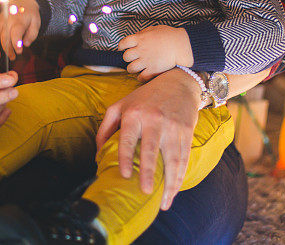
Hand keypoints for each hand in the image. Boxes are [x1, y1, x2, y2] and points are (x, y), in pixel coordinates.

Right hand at [0, 0, 40, 60]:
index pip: (16, 33)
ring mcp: (0, 21)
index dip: (16, 44)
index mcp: (19, 20)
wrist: (24, 2)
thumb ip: (32, 34)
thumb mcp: (36, 23)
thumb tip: (26, 44)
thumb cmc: (30, 14)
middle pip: (4, 37)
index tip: (19, 51)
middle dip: (8, 49)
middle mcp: (7, 20)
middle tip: (13, 57)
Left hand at [95, 68, 199, 209]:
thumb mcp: (121, 105)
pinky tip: (174, 191)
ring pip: (172, 158)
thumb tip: (98, 155)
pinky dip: (180, 176)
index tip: (124, 175)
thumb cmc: (145, 97)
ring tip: (164, 202)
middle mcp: (154, 120)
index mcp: (135, 114)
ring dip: (169, 182)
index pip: (128, 139)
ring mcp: (172, 126)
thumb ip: (106, 128)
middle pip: (151, 150)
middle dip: (148, 172)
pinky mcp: (186, 131)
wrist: (178, 82)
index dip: (125, 157)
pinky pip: (184, 157)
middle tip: (145, 192)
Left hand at [118, 25, 193, 80]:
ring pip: (130, 68)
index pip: (123, 43)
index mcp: (140, 39)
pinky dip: (140, 77)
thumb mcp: (154, 29)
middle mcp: (141, 50)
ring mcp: (146, 61)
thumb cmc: (170, 35)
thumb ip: (143, 33)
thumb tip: (136, 37)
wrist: (182, 45)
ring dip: (133, 68)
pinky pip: (141, 78)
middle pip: (126, 57)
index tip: (122, 48)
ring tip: (138, 67)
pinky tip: (143, 75)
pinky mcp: (153, 70)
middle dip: (128, 58)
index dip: (121, 46)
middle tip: (133, 58)